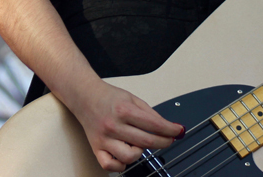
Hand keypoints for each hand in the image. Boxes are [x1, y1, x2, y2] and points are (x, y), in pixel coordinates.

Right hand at [66, 78, 184, 171]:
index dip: (171, 130)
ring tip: (140, 143)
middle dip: (164, 141)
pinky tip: (126, 154)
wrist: (84, 96)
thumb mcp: (132, 98)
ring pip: (130, 156)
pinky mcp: (96, 148)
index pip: (154, 125)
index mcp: (124, 110)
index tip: (178, 131)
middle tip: (168, 139)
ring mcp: (104, 139)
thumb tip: (167, 127)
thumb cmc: (108, 97)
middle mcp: (113, 125)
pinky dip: (121, 164)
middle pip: (147, 141)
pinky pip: (110, 166)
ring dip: (140, 152)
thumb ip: (150, 113)